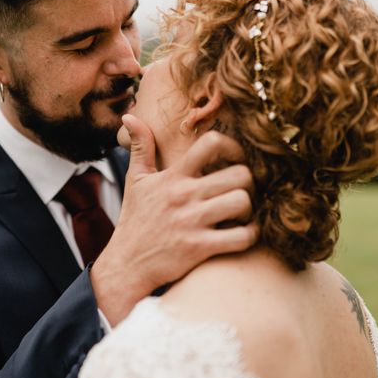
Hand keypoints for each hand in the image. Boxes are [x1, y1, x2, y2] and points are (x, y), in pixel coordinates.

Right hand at [91, 114, 257, 324]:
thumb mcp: (135, 180)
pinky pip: (242, 237)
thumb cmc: (136, 219)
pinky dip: (250, 235)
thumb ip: (141, 146)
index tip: (235, 159)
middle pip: (240, 174)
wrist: (127, 263)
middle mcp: (184, 195)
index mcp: (173, 175)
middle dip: (248, 182)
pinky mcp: (199, 248)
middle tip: (243, 190)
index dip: (233, 147)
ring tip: (241, 212)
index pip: (211, 143)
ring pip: (243, 202)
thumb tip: (130, 114)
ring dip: (250, 209)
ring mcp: (192, 222)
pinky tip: (242, 233)